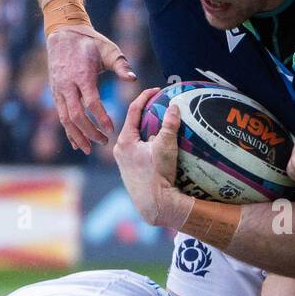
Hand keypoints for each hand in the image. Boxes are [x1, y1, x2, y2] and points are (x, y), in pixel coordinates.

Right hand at [46, 24, 135, 154]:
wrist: (63, 33)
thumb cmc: (90, 42)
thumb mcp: (108, 49)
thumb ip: (121, 65)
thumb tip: (134, 79)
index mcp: (82, 75)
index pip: (91, 102)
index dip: (101, 118)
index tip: (112, 129)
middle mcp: (67, 85)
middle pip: (76, 115)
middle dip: (90, 132)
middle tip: (104, 142)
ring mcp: (58, 90)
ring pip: (65, 119)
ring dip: (77, 136)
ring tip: (89, 149)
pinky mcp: (55, 92)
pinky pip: (60, 115)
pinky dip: (68, 130)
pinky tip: (75, 143)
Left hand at [112, 87, 190, 228]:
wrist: (155, 205)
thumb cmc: (158, 176)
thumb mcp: (165, 147)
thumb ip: (169, 125)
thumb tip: (174, 106)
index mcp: (124, 141)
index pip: (133, 111)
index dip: (145, 97)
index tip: (156, 90)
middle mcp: (120, 150)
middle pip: (133, 124)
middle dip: (147, 114)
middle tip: (160, 105)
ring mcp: (124, 162)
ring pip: (136, 138)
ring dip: (148, 130)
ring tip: (163, 124)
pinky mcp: (131, 172)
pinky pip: (139, 151)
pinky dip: (149, 144)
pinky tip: (161, 147)